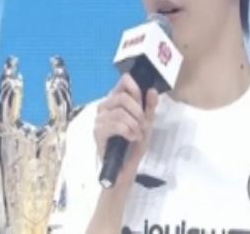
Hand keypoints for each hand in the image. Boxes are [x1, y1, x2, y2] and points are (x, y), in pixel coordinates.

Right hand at [93, 73, 158, 188]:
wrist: (125, 167)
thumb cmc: (134, 144)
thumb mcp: (146, 123)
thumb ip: (149, 106)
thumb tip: (152, 90)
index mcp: (116, 101)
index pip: (123, 81)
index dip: (135, 88)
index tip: (142, 101)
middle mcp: (105, 107)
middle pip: (123, 96)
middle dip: (137, 111)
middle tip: (142, 125)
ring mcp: (99, 119)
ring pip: (120, 112)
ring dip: (134, 124)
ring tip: (137, 134)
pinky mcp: (98, 133)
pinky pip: (115, 125)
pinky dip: (128, 131)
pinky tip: (131, 138)